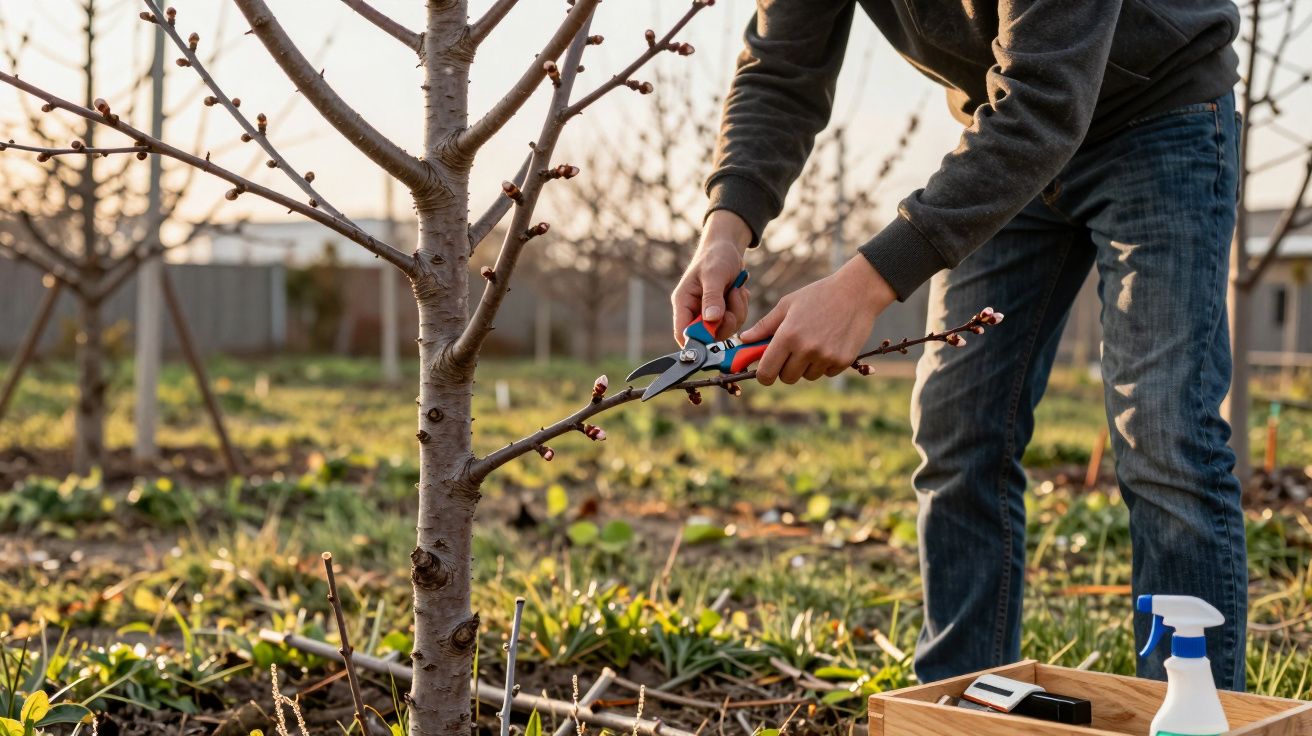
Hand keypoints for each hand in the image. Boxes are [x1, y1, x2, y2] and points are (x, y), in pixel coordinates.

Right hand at [671, 210, 751, 344]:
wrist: (728, 248)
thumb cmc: (716, 256)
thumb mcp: (714, 274)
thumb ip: (712, 297)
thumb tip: (711, 320)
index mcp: (684, 302)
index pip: (682, 333)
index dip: (696, 341)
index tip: (715, 333)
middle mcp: (694, 311)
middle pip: (708, 336)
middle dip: (726, 322)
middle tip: (732, 299)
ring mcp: (709, 313)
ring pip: (725, 330)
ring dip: (736, 312)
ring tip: (736, 291)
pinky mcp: (722, 313)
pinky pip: (734, 322)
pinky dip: (740, 308)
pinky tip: (737, 292)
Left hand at [740, 256, 896, 384]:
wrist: (857, 292)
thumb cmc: (818, 295)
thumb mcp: (788, 304)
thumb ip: (765, 326)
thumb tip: (744, 340)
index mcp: (787, 336)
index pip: (766, 372)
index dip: (764, 374)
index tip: (766, 371)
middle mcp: (806, 349)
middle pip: (787, 378)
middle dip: (786, 368)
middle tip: (793, 351)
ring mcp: (826, 357)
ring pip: (807, 376)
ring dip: (807, 366)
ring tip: (815, 342)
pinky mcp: (844, 361)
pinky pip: (827, 373)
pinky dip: (826, 364)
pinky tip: (831, 343)